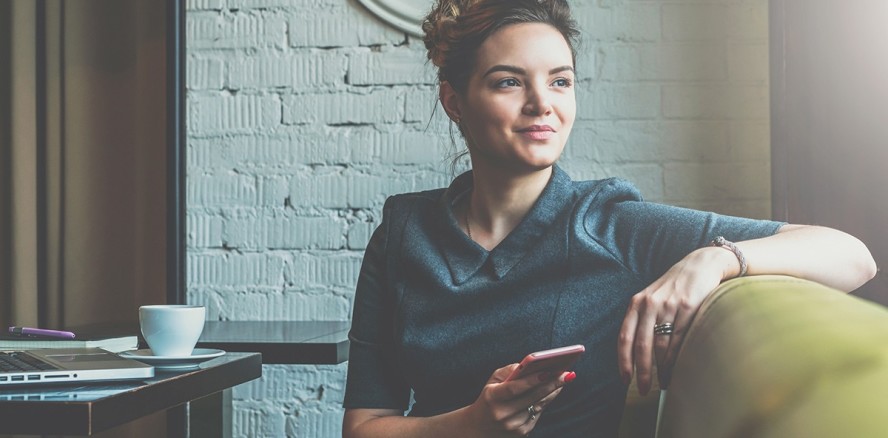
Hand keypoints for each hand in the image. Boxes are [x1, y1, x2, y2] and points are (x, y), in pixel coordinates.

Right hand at [463, 363, 574, 436]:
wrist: (480, 428)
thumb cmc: (489, 398)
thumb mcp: (492, 381)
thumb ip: (509, 371)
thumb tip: (529, 364)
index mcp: (492, 398)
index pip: (514, 389)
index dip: (531, 380)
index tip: (548, 371)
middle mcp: (503, 414)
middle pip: (532, 397)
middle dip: (551, 383)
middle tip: (566, 372)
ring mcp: (513, 426)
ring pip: (539, 405)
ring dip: (553, 391)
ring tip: (564, 378)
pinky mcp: (522, 432)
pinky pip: (538, 413)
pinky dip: (547, 400)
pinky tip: (555, 390)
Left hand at [617, 247, 735, 393]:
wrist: (699, 266)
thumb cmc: (674, 288)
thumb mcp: (651, 299)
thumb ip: (641, 320)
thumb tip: (635, 355)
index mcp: (636, 304)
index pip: (624, 337)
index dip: (623, 361)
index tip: (625, 380)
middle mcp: (649, 304)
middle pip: (641, 345)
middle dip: (642, 371)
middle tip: (644, 389)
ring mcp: (668, 306)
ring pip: (660, 345)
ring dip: (661, 368)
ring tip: (663, 383)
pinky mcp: (687, 307)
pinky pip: (678, 339)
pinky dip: (675, 357)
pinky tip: (674, 369)